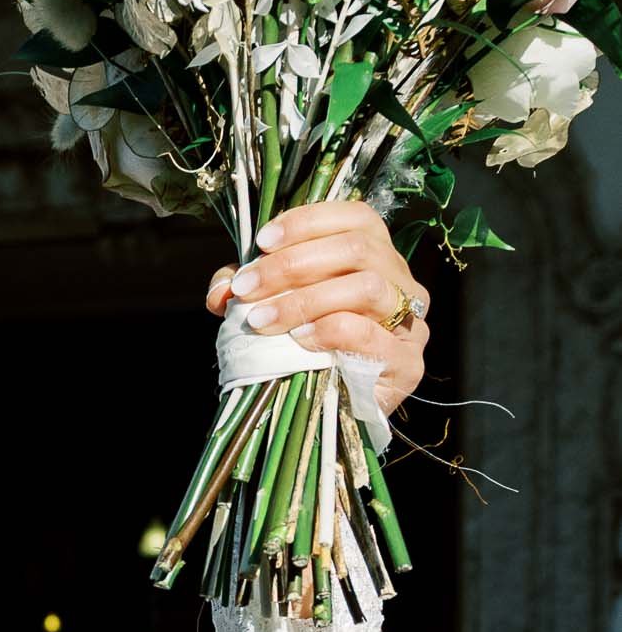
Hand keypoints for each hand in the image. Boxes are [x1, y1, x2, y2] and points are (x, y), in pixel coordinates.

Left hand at [206, 201, 428, 414]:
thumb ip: (248, 290)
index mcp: (375, 257)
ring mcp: (410, 322)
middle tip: (248, 289)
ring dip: (305, 300)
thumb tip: (221, 291)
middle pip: (356, 249)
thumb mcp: (273, 307)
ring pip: (367, 287)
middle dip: (292, 265)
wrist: (334, 414)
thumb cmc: (305, 351)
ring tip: (263, 320)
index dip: (308, 221)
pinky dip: (331, 331)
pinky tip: (300, 340)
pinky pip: (372, 335)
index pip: (355, 218)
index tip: (262, 242)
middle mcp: (400, 281)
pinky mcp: (408, 363)